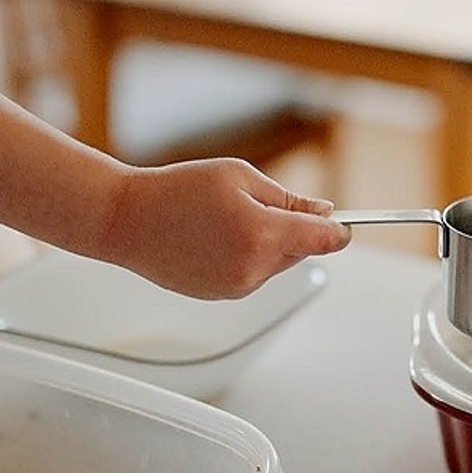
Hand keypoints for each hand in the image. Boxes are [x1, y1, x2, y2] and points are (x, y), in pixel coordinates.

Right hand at [93, 158, 351, 298]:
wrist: (127, 221)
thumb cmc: (178, 190)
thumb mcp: (239, 177)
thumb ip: (288, 199)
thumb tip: (323, 214)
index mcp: (262, 233)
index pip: (324, 239)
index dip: (340, 230)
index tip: (345, 224)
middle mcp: (253, 268)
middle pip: (301, 250)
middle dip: (293, 229)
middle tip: (258, 203)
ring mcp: (237, 286)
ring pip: (276, 263)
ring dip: (268, 243)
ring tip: (225, 219)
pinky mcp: (222, 296)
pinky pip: (252, 274)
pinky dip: (246, 257)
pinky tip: (214, 238)